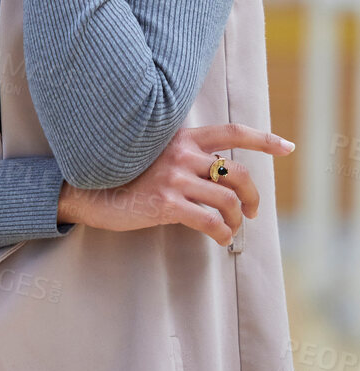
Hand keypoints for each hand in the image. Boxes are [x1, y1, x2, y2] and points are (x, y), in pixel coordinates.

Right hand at [56, 124, 293, 246]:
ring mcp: (173, 178)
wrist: (83, 190)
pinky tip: (219, 238)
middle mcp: (180, 154)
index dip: (263, 139)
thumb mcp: (149, 155)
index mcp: (179, 138)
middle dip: (254, 196)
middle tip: (252, 210)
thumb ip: (179, 157)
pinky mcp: (166, 203)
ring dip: (237, 219)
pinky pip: (210, 221)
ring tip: (230, 227)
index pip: (231, 132)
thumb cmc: (117, 176)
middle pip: (238, 173)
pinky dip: (222, 233)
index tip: (287, 148)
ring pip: (228, 200)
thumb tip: (211, 175)